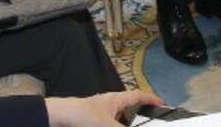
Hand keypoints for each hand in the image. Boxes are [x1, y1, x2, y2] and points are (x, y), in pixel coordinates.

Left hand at [45, 90, 162, 126]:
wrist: (58, 118)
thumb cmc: (83, 115)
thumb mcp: (108, 125)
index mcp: (116, 99)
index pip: (138, 95)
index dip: (151, 99)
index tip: (162, 104)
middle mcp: (109, 105)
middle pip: (128, 108)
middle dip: (138, 115)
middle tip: (147, 122)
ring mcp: (99, 113)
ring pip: (117, 118)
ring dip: (124, 123)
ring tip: (132, 126)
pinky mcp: (90, 122)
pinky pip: (106, 124)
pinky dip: (112, 126)